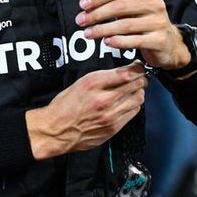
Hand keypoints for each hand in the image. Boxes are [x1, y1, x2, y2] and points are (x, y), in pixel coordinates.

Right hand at [25, 62, 146, 159]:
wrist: (56, 130)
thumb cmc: (64, 107)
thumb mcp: (80, 83)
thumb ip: (102, 78)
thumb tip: (122, 73)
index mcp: (93, 84)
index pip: (125, 73)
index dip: (137, 68)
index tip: (138, 66)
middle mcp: (103, 99)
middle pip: (135, 85)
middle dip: (140, 79)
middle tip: (140, 77)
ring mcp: (110, 115)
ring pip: (138, 99)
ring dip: (139, 92)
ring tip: (134, 90)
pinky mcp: (113, 127)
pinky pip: (132, 113)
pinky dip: (134, 106)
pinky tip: (128, 103)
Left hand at [76, 0, 189, 69]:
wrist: (170, 44)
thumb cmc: (144, 22)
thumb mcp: (132, 7)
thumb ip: (114, 1)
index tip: (82, 5)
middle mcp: (155, 3)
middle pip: (119, 6)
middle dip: (96, 14)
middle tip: (80, 21)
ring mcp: (159, 22)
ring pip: (124, 24)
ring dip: (102, 29)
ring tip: (88, 33)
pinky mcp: (159, 40)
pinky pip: (134, 40)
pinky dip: (118, 41)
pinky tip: (106, 42)